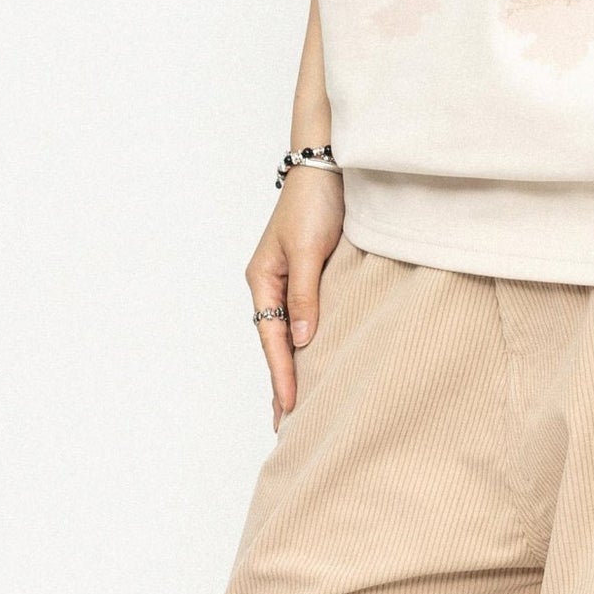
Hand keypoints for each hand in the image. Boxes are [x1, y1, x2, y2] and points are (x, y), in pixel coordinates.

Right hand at [245, 168, 344, 429]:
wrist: (330, 165)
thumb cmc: (314, 202)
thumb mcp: (308, 249)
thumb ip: (305, 295)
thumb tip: (303, 341)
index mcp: (263, 279)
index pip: (272, 339)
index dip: (282, 375)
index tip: (291, 408)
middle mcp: (272, 284)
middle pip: (275, 344)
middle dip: (280, 384)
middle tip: (284, 428)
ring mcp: (291, 281)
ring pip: (289, 335)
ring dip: (293, 369)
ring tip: (295, 408)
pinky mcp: (312, 277)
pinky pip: (305, 320)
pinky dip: (307, 347)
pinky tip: (314, 364)